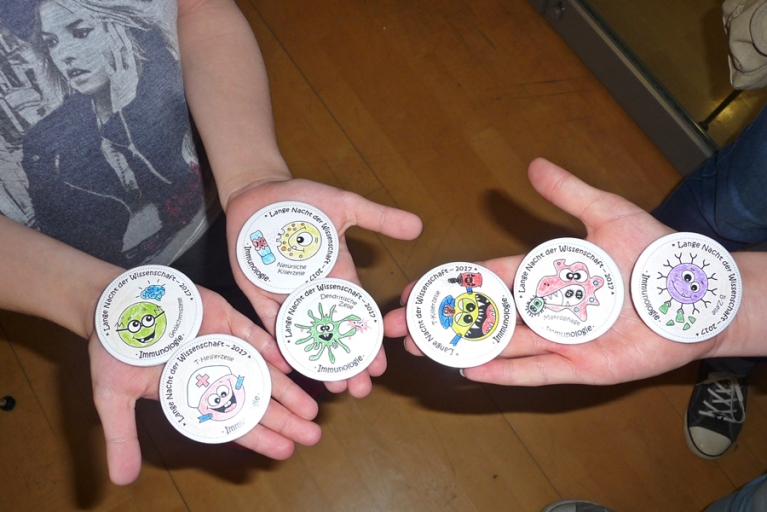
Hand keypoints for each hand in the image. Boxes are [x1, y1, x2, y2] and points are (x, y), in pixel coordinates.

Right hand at [89, 287, 320, 484]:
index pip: (232, 421)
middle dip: (285, 418)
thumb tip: (121, 481)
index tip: (285, 451)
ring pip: (261, 370)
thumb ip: (122, 437)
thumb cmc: (114, 351)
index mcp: (193, 394)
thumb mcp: (114, 397)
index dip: (259, 437)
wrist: (113, 304)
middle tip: (312, 434)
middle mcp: (214, 372)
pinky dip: (269, 347)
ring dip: (286, 389)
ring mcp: (223, 345)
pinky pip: (252, 334)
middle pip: (255, 399)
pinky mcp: (224, 318)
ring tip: (311, 407)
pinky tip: (288, 363)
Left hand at [225, 178, 421, 397]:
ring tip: (332, 387)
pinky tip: (288, 367)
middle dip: (348, 362)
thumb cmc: (303, 198)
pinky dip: (277, 344)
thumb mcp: (345, 205)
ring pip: (305, 336)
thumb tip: (418, 225)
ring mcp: (287, 296)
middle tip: (359, 390)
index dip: (370, 341)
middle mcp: (315, 292)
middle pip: (335, 334)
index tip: (380, 366)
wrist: (259, 192)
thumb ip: (379, 218)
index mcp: (338, 275)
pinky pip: (269, 324)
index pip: (358, 314)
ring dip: (318, 362)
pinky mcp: (259, 294)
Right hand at [384, 158, 715, 385]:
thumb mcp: (609, 214)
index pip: (484, 278)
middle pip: (481, 316)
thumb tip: (533, 164)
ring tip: (423, 349)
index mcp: (544, 274)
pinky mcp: (580, 367)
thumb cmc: (655, 253)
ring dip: (460, 346)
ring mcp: (559, 339)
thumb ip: (569, 193)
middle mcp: (543, 308)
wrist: (697, 295)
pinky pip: (535, 372)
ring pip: (499, 345)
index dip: (448, 283)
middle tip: (399, 329)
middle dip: (439, 321)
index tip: (413, 288)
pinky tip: (471, 371)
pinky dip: (504, 373)